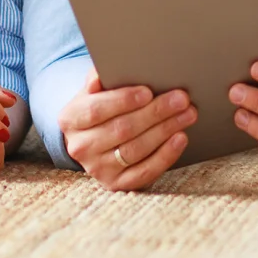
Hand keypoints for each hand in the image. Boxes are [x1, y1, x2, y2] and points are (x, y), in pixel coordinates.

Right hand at [59, 70, 195, 191]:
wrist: (92, 137)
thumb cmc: (99, 105)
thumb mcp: (92, 90)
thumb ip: (99, 79)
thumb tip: (102, 72)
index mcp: (70, 119)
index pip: (95, 110)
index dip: (122, 101)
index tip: (148, 92)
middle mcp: (80, 147)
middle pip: (121, 130)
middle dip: (155, 113)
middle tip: (181, 99)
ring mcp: (97, 169)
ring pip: (135, 150)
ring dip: (165, 130)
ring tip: (187, 114)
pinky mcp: (116, 184)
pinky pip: (144, 172)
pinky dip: (165, 155)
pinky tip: (180, 138)